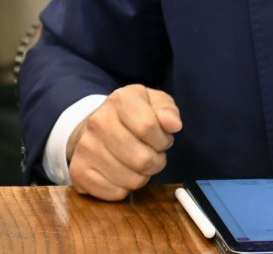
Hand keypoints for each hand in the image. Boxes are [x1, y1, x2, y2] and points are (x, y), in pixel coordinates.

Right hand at [67, 84, 181, 200]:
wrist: (97, 125)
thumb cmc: (134, 114)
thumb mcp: (155, 102)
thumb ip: (168, 111)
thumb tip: (174, 125)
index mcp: (120, 99)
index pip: (148, 127)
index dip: (163, 140)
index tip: (164, 140)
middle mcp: (98, 121)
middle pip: (141, 158)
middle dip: (157, 161)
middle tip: (155, 155)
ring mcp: (84, 148)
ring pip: (130, 179)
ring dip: (143, 176)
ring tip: (140, 164)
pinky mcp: (78, 171)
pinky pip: (113, 193)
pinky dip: (125, 188)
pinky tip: (124, 174)